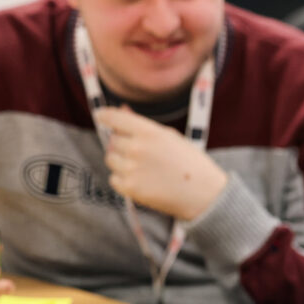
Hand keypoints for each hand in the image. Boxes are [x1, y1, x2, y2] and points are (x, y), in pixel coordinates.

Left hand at [95, 106, 227, 219]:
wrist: (203, 194)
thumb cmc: (190, 162)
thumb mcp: (170, 136)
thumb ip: (142, 124)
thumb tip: (122, 109)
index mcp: (149, 132)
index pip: (115, 118)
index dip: (105, 115)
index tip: (101, 115)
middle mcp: (137, 148)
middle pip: (112, 140)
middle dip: (122, 144)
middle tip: (140, 153)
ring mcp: (131, 169)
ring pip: (110, 159)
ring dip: (120, 161)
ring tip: (141, 168)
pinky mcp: (129, 188)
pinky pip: (113, 178)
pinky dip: (122, 179)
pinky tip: (140, 180)